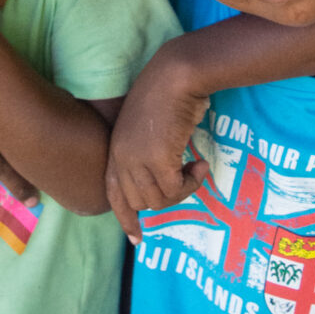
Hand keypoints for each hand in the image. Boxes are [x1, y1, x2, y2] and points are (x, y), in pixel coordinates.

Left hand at [106, 43, 210, 241]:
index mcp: (115, 149)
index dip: (126, 219)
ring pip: (160, 200)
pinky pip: (176, 188)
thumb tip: (165, 177)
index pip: (113, 195)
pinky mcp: (158, 159)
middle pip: (142, 202)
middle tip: (188, 178)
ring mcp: (137, 159)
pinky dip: (193, 182)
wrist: (176, 74)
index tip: (137, 239)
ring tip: (195, 167)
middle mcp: (121, 157)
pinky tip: (201, 164)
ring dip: (183, 189)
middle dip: (168, 197)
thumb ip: (148, 152)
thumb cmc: (167, 93)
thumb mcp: (148, 127)